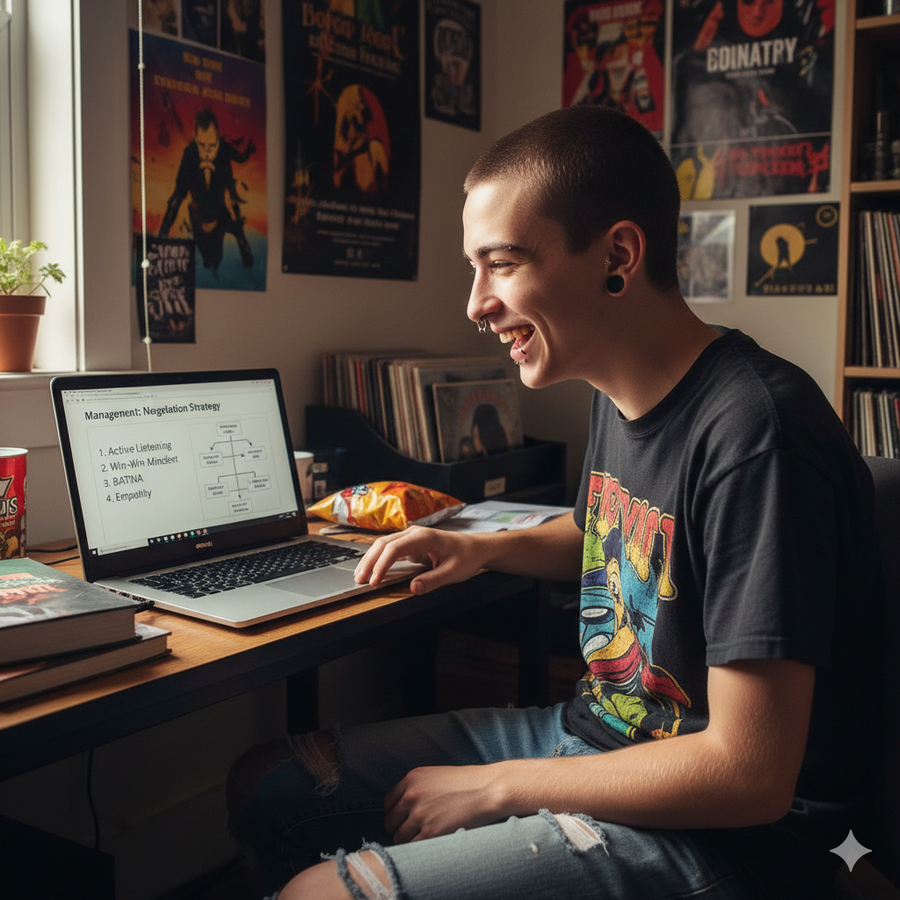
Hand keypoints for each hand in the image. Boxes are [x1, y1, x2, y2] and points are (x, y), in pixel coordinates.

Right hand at [354, 526, 485, 594]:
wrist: (475, 547)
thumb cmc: (466, 557)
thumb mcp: (453, 573)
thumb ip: (433, 581)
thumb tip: (413, 589)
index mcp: (424, 537)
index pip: (395, 548)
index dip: (381, 565)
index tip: (374, 581)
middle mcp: (414, 533)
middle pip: (383, 544)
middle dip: (369, 562)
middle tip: (359, 580)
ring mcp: (411, 537)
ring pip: (383, 545)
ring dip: (370, 559)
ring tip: (359, 576)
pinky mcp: (410, 543)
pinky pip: (389, 549)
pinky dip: (377, 559)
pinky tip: (371, 570)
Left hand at [384, 765, 504, 842]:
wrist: (488, 790)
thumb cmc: (467, 783)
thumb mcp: (436, 776)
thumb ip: (418, 788)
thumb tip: (404, 807)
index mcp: (412, 778)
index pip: (388, 802)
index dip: (394, 813)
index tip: (400, 820)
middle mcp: (411, 795)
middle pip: (390, 821)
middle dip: (398, 828)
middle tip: (410, 833)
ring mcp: (419, 814)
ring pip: (399, 836)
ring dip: (407, 841)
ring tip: (421, 840)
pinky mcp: (430, 832)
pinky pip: (412, 847)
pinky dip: (417, 849)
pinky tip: (428, 845)